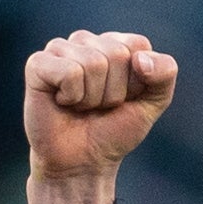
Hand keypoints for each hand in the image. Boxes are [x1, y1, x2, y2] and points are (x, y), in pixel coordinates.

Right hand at [23, 30, 177, 203]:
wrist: (83, 162)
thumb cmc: (114, 130)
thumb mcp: (152, 104)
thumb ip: (165, 74)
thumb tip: (141, 59)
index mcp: (114, 44)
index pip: (138, 45)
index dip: (136, 81)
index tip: (124, 99)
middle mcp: (85, 41)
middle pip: (116, 54)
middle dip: (115, 91)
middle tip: (100, 107)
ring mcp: (59, 49)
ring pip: (93, 63)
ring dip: (93, 97)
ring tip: (82, 106)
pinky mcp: (37, 64)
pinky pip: (69, 72)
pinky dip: (72, 96)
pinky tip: (63, 102)